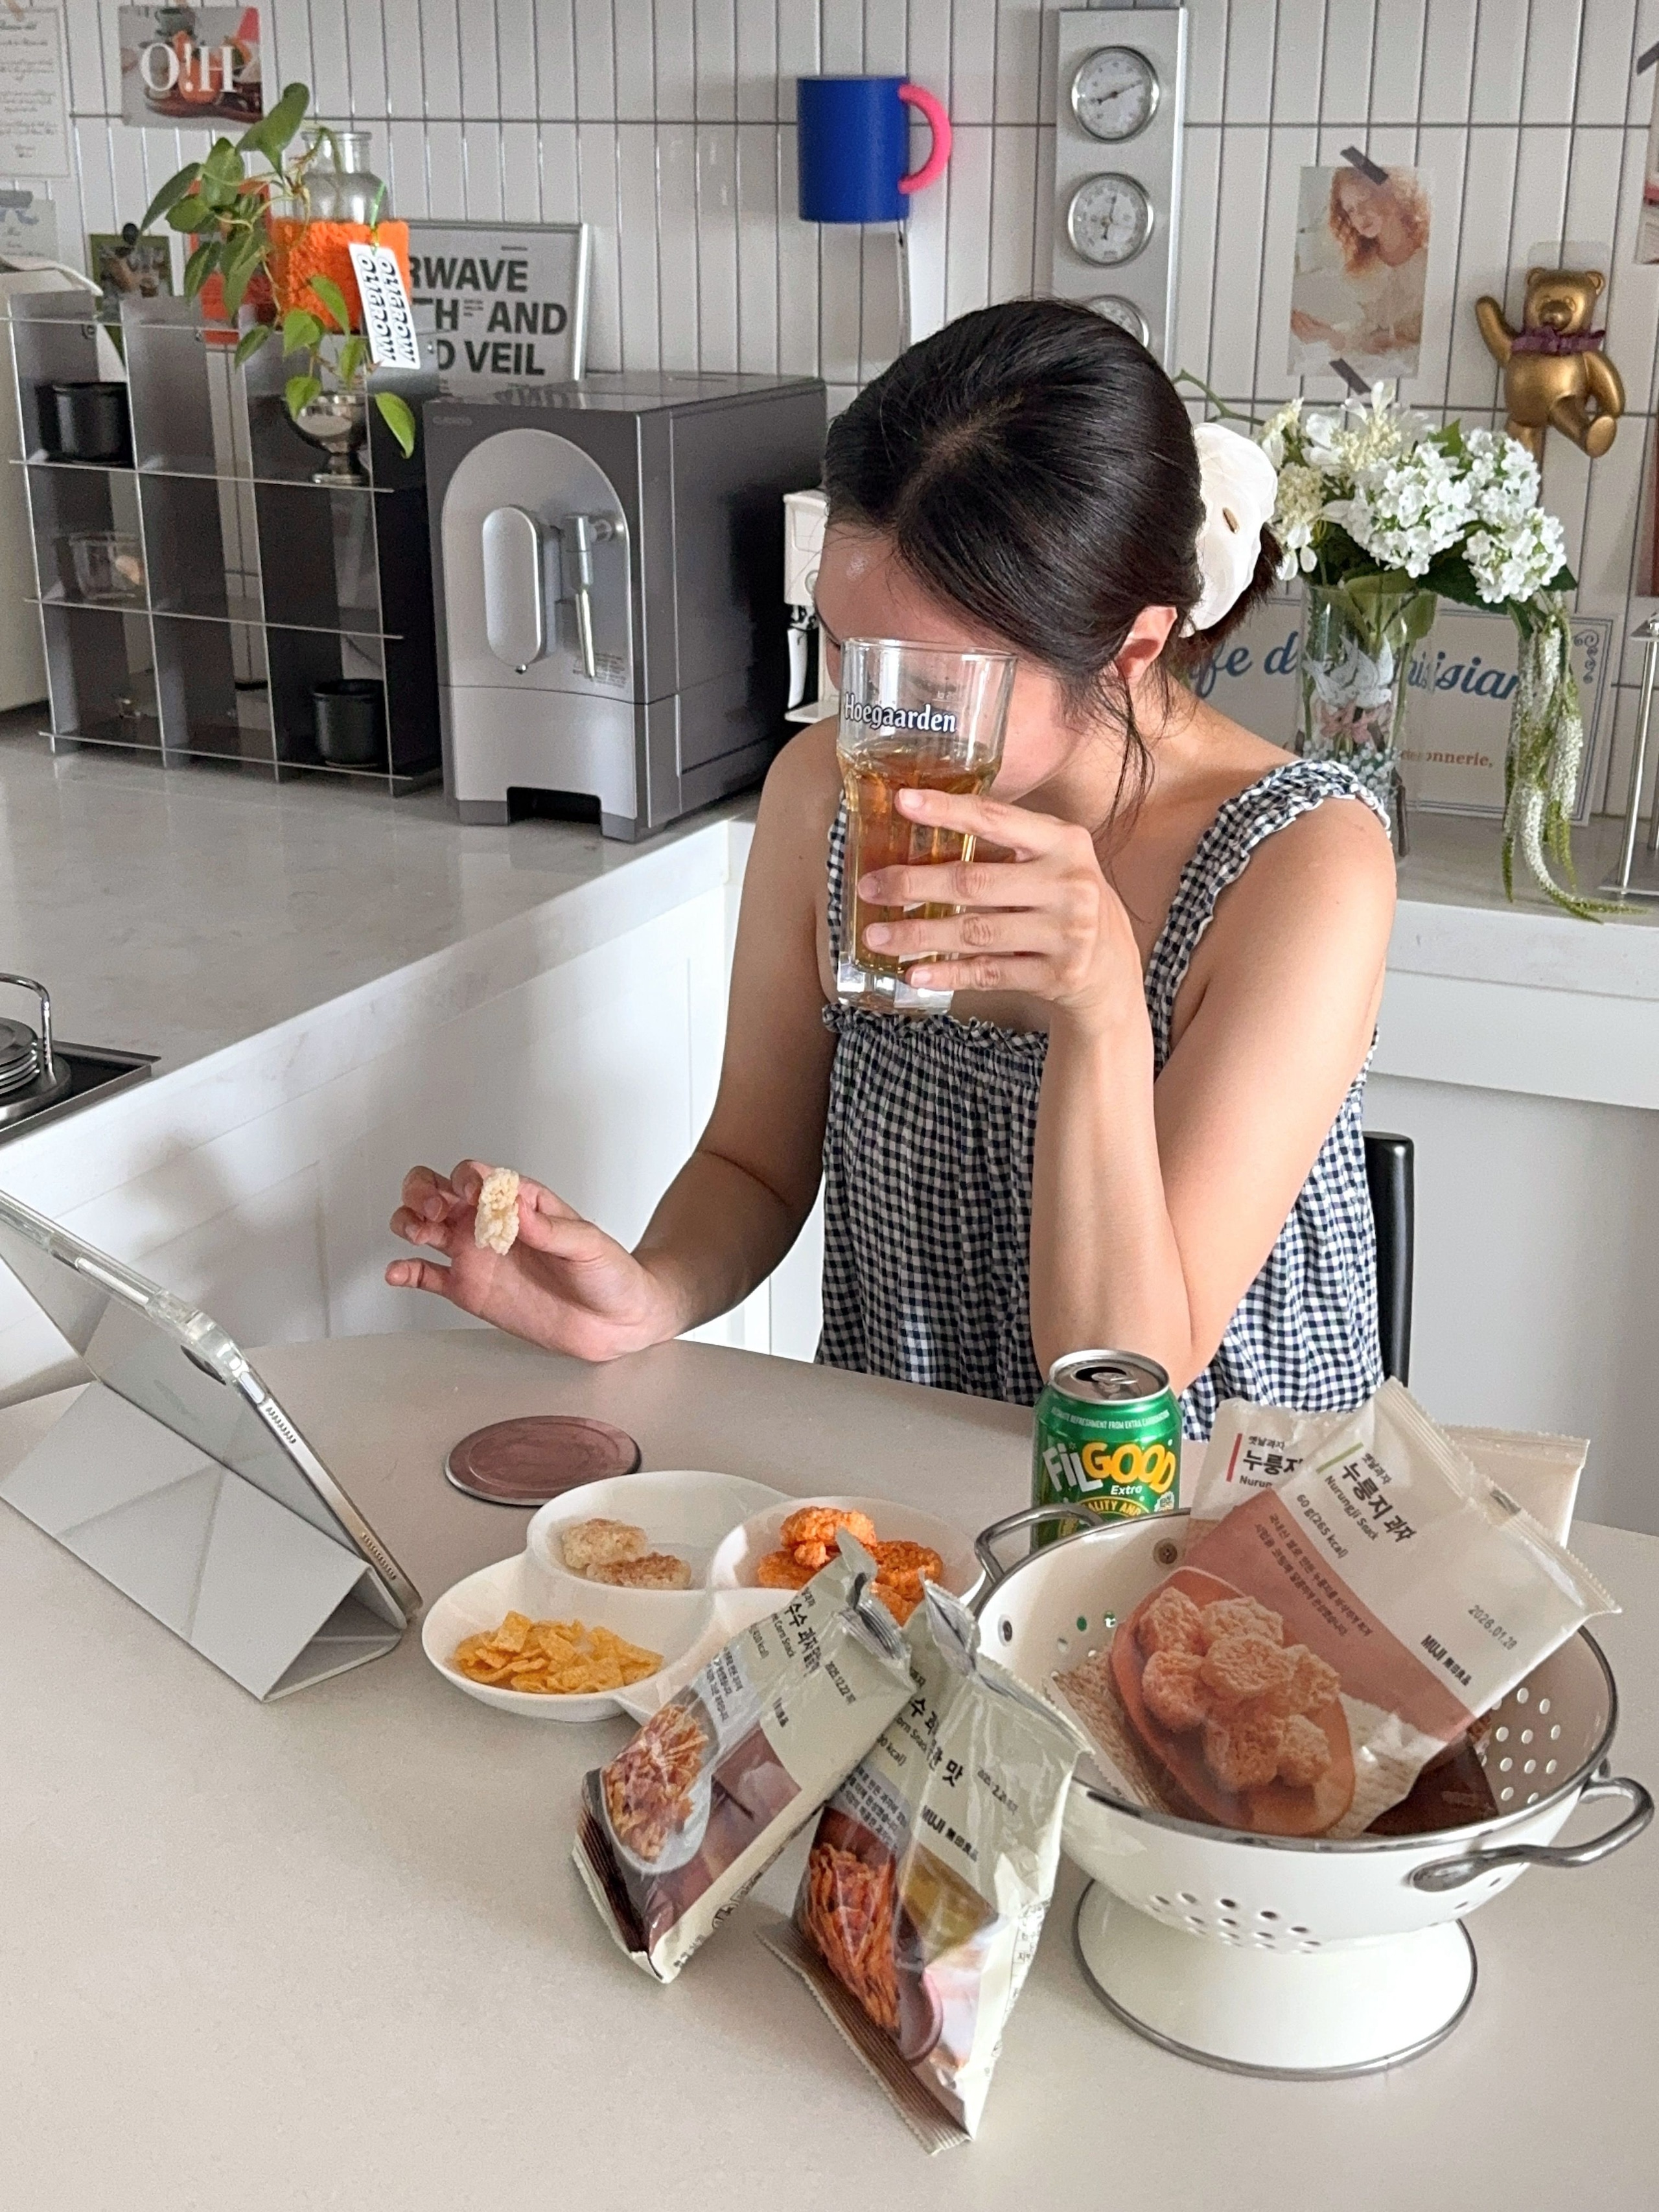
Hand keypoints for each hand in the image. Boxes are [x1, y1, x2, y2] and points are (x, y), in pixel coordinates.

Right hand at [384, 1160, 677, 1360]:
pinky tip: (397, 1271)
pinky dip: (405, 1271)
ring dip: (409, 1222)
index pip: (479, 1177)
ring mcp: (477, 1255)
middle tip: (433, 1210)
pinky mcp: (469, 1289)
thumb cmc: (610, 1274)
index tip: (472, 1196)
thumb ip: (551, 1228)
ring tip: (418, 1234)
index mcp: (520, 1204)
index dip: (467, 1180)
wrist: (617, 1322)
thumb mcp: (588, 1244)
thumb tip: (518, 1206)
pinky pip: (427, 1276)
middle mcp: (492, 1224)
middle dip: (423, 1191)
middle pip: (438, 1191)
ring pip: (424, 1226)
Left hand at [858, 789, 1140, 1034]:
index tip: (901, 802)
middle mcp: (1070, 884)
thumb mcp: (1053, 864)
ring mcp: (1066, 933)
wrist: (1112, 973)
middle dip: (912, 884)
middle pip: (974, 882)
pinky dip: (946, 974)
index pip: (996, 819)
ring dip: (917, 935)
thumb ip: (1006, 848)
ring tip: (876, 937)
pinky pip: (987, 973)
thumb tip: (921, 832)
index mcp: (1065, 842)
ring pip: (974, 933)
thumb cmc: (1067, 905)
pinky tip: (912, 973)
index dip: (946, 810)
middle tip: (869, 887)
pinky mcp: (1057, 975)